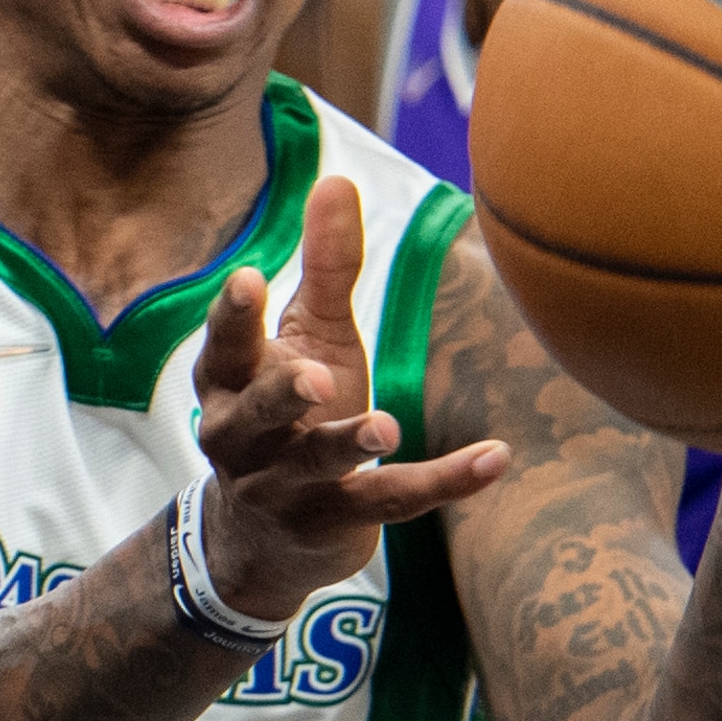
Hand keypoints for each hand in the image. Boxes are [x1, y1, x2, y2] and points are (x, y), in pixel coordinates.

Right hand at [191, 176, 512, 622]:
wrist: (266, 541)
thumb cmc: (290, 413)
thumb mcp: (306, 339)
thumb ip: (323, 267)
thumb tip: (335, 178)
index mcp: (230, 384)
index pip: (225, 348)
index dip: (234, 317)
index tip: (249, 277)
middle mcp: (245, 439)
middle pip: (259, 413)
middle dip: (284, 394)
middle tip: (312, 377)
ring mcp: (286, 488)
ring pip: (318, 463)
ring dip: (350, 445)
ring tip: (387, 427)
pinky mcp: (335, 523)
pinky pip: (392, 501)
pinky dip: (448, 480)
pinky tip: (496, 457)